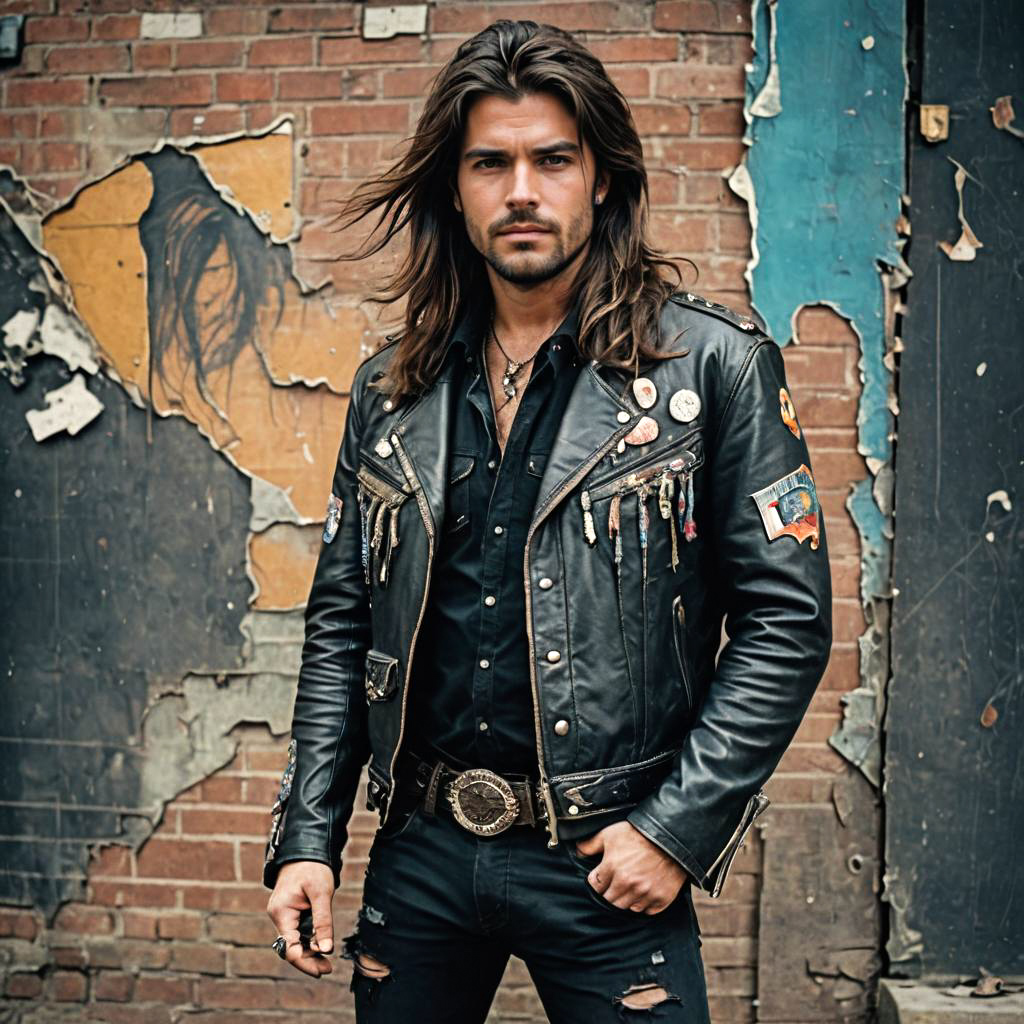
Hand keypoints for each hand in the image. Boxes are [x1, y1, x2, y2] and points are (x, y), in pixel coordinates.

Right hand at [266, 861, 335, 976]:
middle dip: (308, 959)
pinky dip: (308, 940)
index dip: (305, 961)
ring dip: (309, 952)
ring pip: (294, 941)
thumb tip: (327, 949)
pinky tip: (321, 947)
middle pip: (291, 947)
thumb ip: (323, 921)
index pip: (289, 947)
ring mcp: (283, 914)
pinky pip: (297, 931)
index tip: (321, 970)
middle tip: (327, 970)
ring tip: (326, 963)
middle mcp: (278, 915)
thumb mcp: (322, 893)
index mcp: (281, 912)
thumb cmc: (313, 868)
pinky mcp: (290, 912)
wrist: (307, 849)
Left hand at [576, 821, 688, 914]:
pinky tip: (644, 892)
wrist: (671, 835)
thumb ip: (590, 844)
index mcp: (612, 868)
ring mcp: (645, 893)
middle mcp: (627, 884)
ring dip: (626, 899)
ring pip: (627, 907)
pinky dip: (644, 904)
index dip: (597, 881)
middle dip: (609, 893)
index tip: (602, 877)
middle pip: (609, 901)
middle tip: (615, 883)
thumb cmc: (638, 833)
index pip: (595, 887)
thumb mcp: (610, 833)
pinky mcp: (661, 898)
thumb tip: (577, 852)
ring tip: (630, 887)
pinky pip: (647, 911)